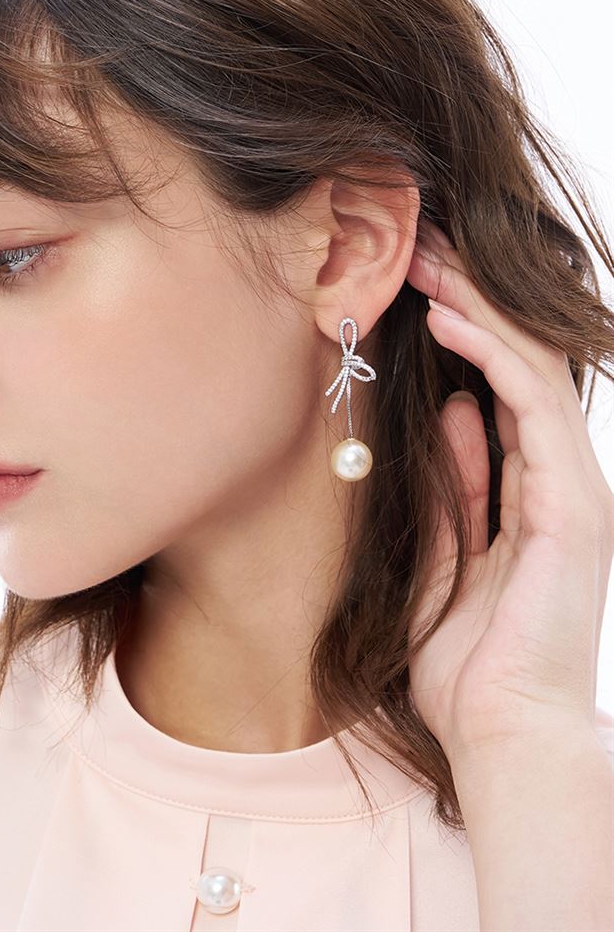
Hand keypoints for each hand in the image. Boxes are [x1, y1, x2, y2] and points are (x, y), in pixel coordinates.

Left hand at [403, 220, 612, 764]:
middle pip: (515, 365)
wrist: (504, 732)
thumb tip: (452, 415)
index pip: (496, 390)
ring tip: (428, 260)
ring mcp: (573, 486)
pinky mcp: (574, 501)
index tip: (409, 290)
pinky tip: (450, 316)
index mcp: (528, 492)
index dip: (459, 334)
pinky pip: (532, 408)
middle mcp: (557, 479)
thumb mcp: (441, 558)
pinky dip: (494, 356)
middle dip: (468, 302)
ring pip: (530, 369)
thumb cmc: (470, 660)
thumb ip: (451, 489)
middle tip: (420, 249)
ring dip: (478, 309)